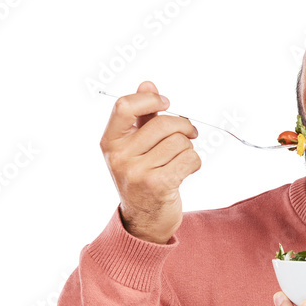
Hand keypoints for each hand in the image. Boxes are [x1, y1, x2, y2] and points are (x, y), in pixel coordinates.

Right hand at [99, 80, 200, 243]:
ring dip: (188, 149)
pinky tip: (186, 170)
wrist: (143, 222)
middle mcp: (120, 157)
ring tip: (181, 160)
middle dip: (183, 126)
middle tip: (190, 133)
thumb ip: (140, 117)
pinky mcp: (158, 185)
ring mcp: (137, 172)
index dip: (149, 98)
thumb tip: (148, 83)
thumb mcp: (134, 148)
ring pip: (180, 142)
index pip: (124, 106)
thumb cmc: (141, 181)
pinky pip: (189, 159)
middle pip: (162, 123)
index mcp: (110, 142)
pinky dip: (194, 163)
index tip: (165, 102)